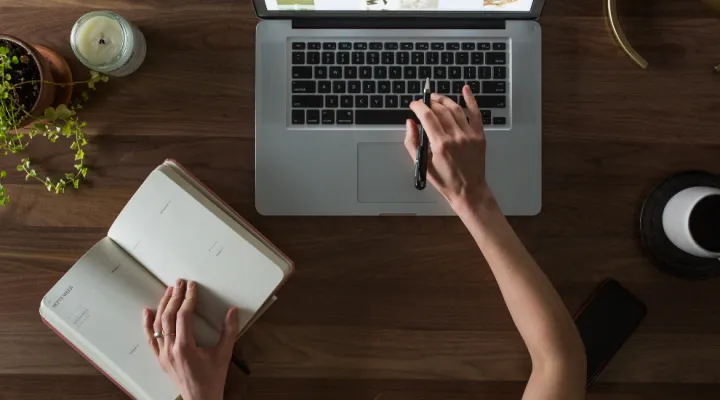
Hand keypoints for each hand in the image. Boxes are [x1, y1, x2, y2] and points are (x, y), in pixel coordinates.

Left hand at [143, 279, 238, 399]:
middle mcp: (170, 350)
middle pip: (168, 317)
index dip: (188, 299)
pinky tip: (147, 310)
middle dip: (174, 297)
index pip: (184, 316)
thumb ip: (229, 331)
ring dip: (163, 306)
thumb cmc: (212, 379)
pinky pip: (150, 339)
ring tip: (169, 291)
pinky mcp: (160, 358)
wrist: (200, 399)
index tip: (192, 287)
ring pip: (157, 325)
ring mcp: (163, 355)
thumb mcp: (224, 354)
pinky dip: (147, 324)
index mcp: (186, 348)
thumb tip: (233, 311)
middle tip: (180, 282)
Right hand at [405, 86, 492, 210]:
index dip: (418, 106)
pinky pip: (476, 113)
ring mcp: (469, 135)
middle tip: (423, 102)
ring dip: (444, 100)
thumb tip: (410, 123)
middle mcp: (455, 137)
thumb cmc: (445, 180)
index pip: (427, 116)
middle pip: (441, 110)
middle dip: (429, 102)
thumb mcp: (422, 164)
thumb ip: (412, 142)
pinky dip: (471, 100)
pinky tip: (466, 89)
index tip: (414, 105)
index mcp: (440, 144)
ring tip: (436, 98)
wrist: (469, 190)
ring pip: (455, 109)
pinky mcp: (479, 135)